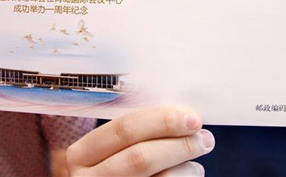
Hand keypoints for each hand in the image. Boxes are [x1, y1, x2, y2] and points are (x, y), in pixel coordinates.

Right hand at [66, 107, 213, 175]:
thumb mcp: (108, 152)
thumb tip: (181, 116)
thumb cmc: (114, 168)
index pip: (123, 130)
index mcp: (80, 155)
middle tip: (205, 138)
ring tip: (197, 162)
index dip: (161, 121)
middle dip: (178, 145)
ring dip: (187, 168)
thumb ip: (132, 134)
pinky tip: (190, 174)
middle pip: (140, 158)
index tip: (191, 117)